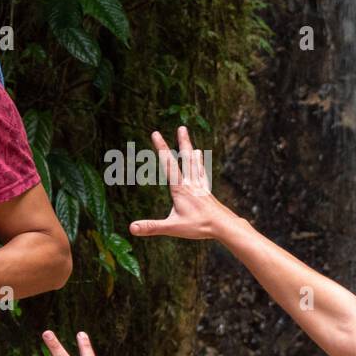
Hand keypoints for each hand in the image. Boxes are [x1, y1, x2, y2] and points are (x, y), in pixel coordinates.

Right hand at [128, 125, 233, 241]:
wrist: (224, 226)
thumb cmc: (199, 226)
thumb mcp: (172, 227)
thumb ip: (151, 227)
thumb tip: (131, 228)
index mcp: (180, 188)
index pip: (168, 164)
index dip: (161, 148)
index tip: (156, 133)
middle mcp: (191, 184)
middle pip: (186, 159)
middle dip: (183, 143)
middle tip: (182, 128)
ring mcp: (201, 187)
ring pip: (196, 166)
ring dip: (192, 153)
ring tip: (192, 146)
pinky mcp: (207, 193)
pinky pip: (203, 176)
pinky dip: (201, 168)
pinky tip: (201, 165)